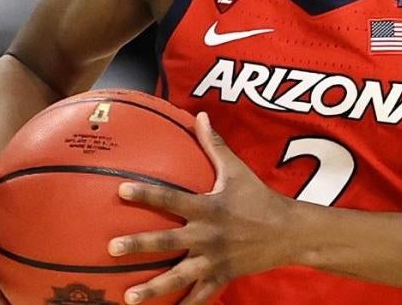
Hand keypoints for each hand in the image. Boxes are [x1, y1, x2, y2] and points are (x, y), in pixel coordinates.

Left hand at [107, 112, 295, 304]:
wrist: (289, 232)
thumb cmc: (259, 198)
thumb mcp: (238, 170)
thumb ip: (215, 145)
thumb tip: (200, 115)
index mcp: (208, 208)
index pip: (171, 199)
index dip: (146, 194)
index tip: (121, 190)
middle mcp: (207, 236)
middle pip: (168, 242)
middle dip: (139, 245)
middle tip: (112, 248)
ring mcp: (214, 260)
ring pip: (178, 276)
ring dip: (152, 288)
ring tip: (128, 297)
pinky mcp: (222, 277)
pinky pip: (201, 296)